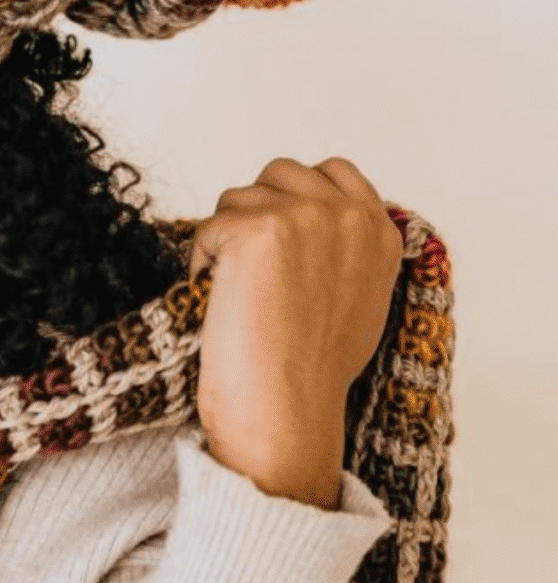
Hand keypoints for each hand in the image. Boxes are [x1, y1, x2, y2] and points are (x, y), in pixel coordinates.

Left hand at [190, 156, 402, 508]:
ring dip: (226, 239)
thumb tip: (316, 226)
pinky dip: (202, 264)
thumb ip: (350, 250)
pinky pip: (209, 227)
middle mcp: (347, 215)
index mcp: (380, 229)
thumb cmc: (314, 374)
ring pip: (238, 197)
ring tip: (237, 294)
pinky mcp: (257, 230)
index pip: (334, 172)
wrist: (288, 411)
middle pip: (280, 173)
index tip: (277, 239)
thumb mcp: (362, 301)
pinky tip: (220, 302)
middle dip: (255, 212)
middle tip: (248, 272)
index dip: (294, 198)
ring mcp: (303, 217)